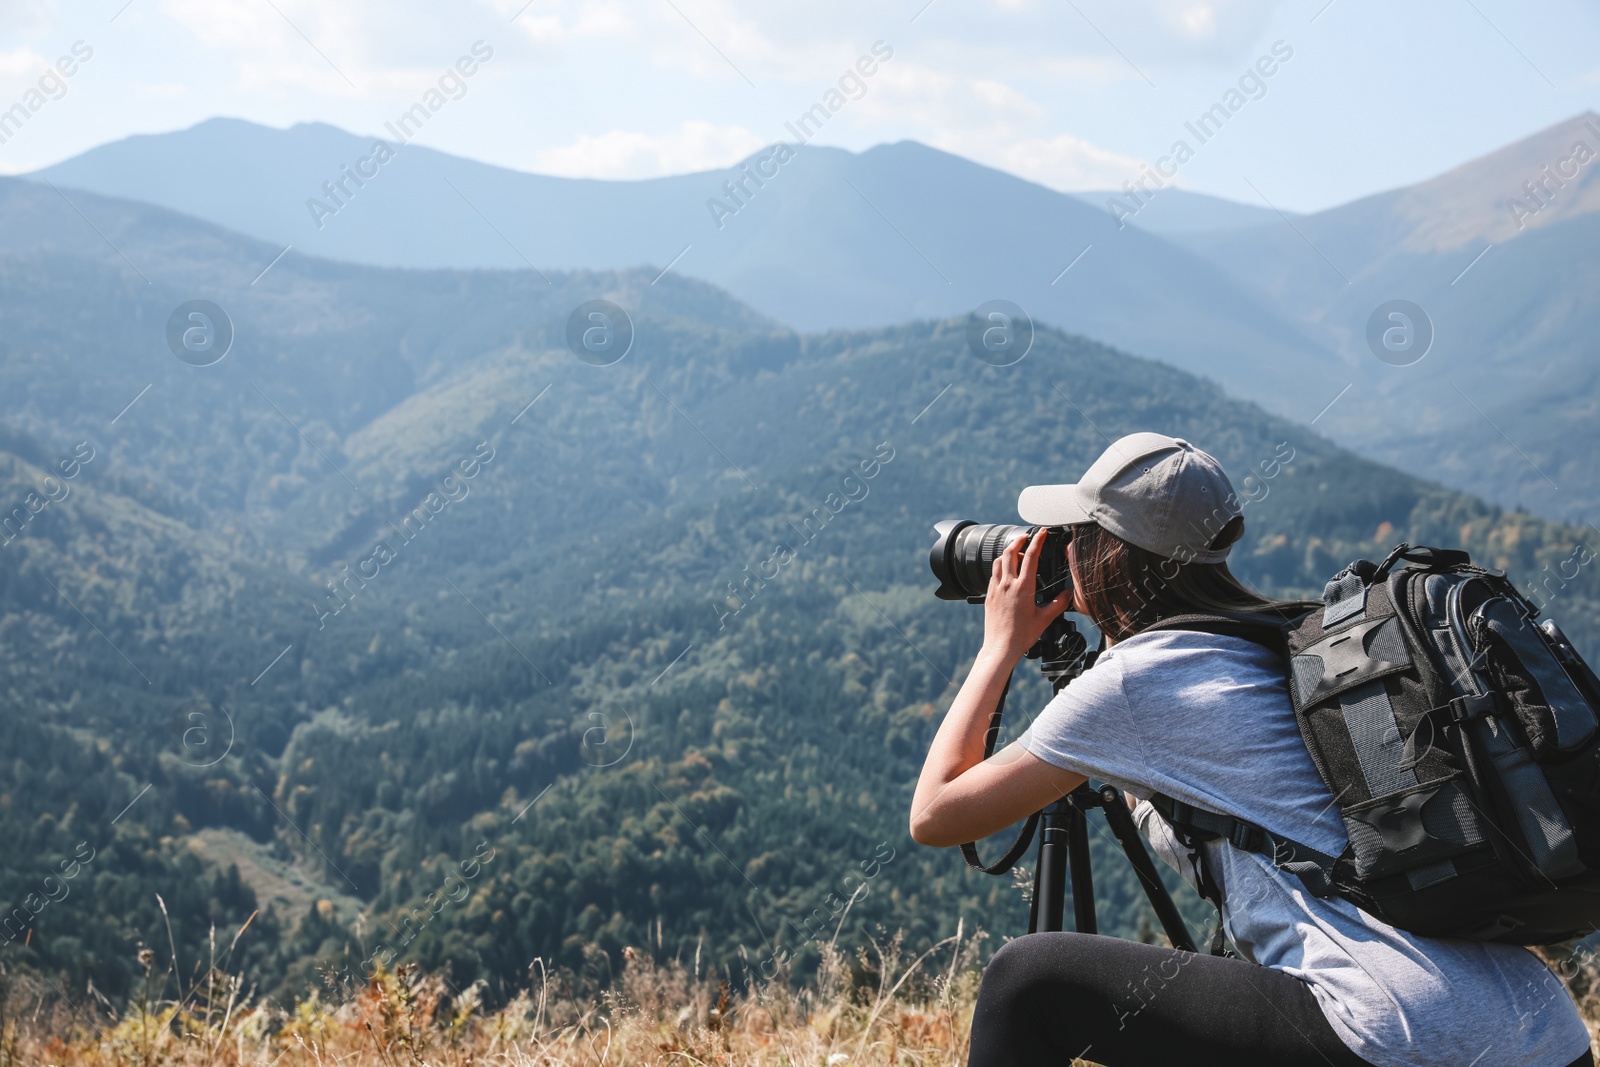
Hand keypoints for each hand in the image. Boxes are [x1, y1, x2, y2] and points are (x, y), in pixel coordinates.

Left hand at [980, 527, 1070, 663]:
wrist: (1001, 647)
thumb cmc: (1022, 635)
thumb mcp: (1045, 619)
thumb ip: (1059, 603)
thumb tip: (1069, 593)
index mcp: (1023, 587)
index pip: (1031, 556)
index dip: (1038, 541)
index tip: (1042, 532)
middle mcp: (1008, 584)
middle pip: (1010, 552)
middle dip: (1020, 540)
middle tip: (1027, 537)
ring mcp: (996, 588)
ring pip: (999, 561)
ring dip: (1008, 552)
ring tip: (1017, 552)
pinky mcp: (989, 595)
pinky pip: (993, 574)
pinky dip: (1001, 566)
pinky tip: (1006, 571)